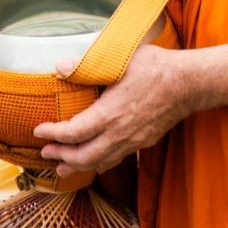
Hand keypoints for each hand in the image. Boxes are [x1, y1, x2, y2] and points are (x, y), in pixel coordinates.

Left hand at [34, 45, 191, 175]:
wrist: (188, 84)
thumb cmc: (155, 67)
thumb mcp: (119, 59)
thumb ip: (87, 65)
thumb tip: (60, 66)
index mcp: (110, 113)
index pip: (73, 133)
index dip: (53, 134)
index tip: (38, 131)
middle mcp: (119, 133)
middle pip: (83, 156)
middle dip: (61, 156)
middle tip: (45, 152)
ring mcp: (132, 141)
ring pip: (100, 162)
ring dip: (78, 166)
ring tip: (61, 168)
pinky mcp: (143, 143)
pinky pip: (116, 159)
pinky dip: (99, 164)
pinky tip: (93, 162)